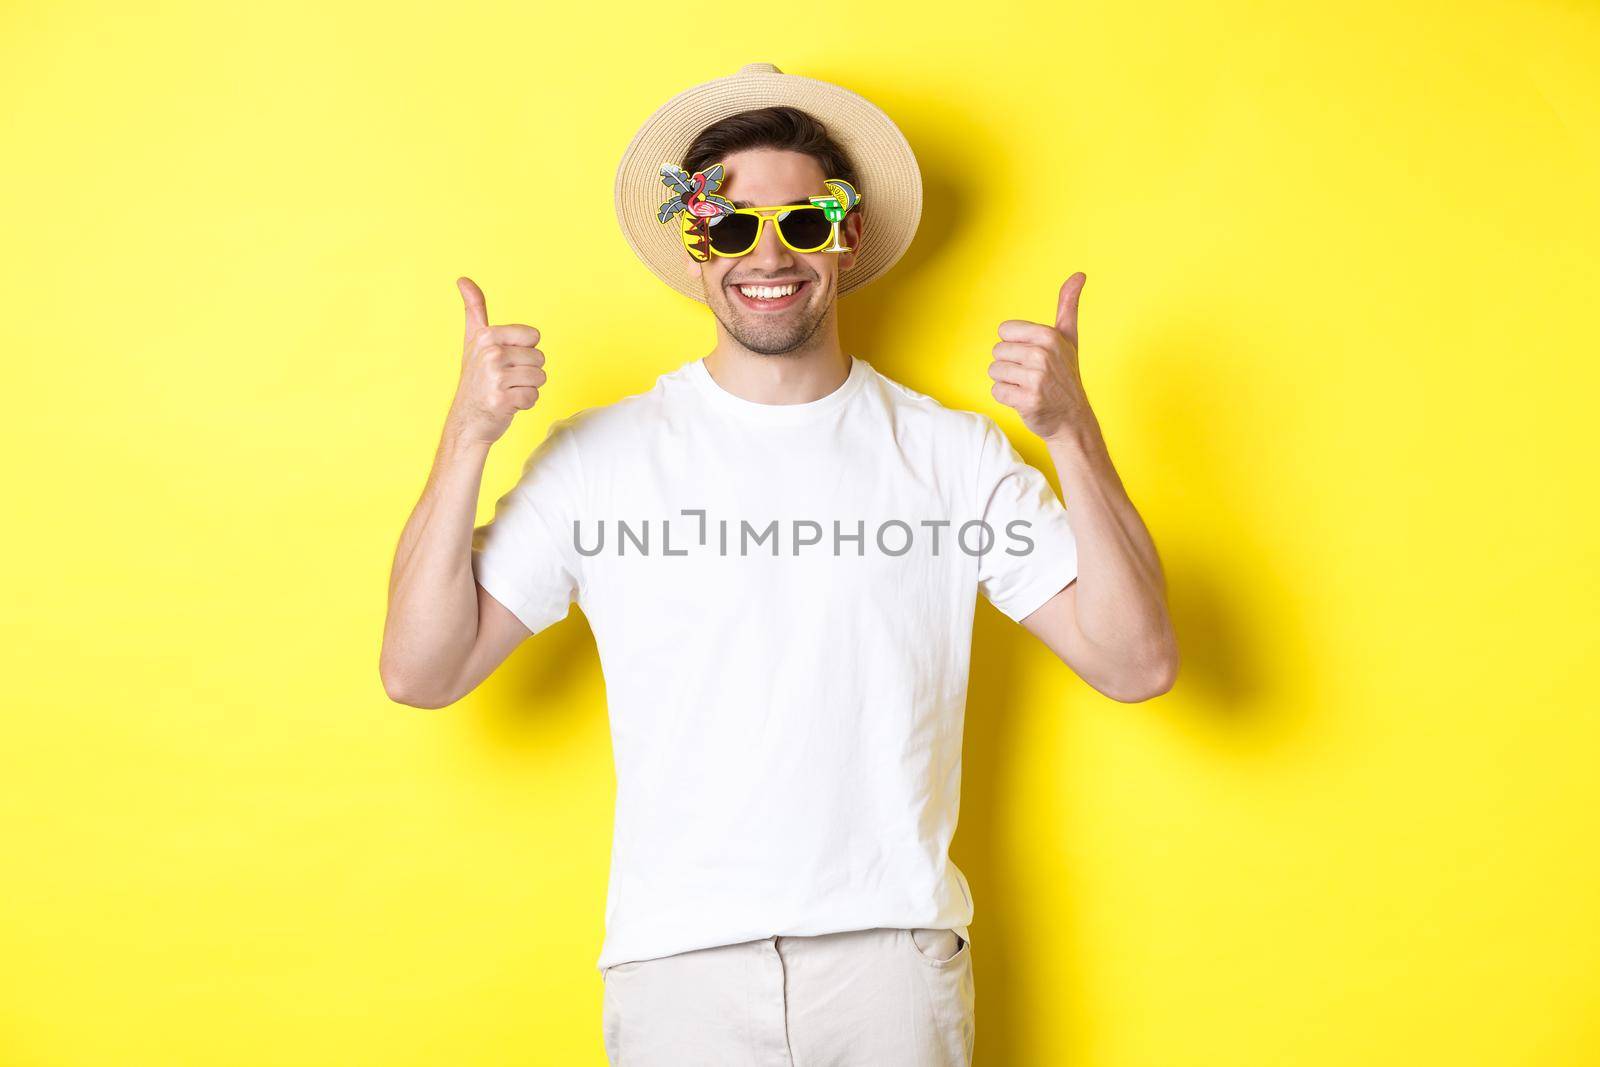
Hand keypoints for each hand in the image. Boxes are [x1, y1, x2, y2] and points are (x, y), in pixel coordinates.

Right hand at [446, 277, 546, 446]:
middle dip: (528, 372)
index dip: (525, 352)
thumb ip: (474, 310)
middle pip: (540, 358)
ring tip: (507, 391)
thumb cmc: (476, 380)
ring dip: (528, 389)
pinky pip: (534, 397)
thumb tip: (463, 280)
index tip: (505, 361)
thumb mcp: (473, 341)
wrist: (467, 420)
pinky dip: (525, 404)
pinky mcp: (502, 399)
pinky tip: (507, 405)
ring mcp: (495, 377)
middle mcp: (490, 354)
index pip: (534, 337)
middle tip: (505, 380)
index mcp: (487, 336)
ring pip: (540, 378)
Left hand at [989, 272, 1090, 442]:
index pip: (1004, 331)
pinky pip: (997, 392)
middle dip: (1010, 365)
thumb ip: (1068, 306)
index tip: (1032, 356)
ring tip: (1027, 386)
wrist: (1072, 417)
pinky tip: (1024, 399)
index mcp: (1048, 335)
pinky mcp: (1027, 400)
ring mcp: (1035, 379)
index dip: (1014, 345)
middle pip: (997, 352)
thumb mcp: (1068, 338)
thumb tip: (1079, 274)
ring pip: (994, 372)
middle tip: (1031, 375)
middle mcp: (1042, 355)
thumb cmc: (1065, 375)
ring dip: (1007, 382)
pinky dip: (1006, 398)